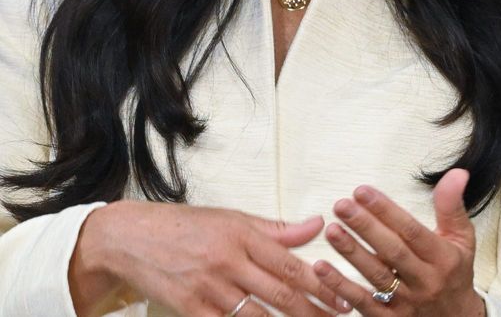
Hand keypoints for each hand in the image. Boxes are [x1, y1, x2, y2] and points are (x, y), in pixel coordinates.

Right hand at [72, 200, 351, 316]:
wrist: (130, 238)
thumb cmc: (186, 226)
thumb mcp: (234, 218)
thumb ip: (277, 228)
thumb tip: (317, 224)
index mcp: (244, 236)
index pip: (292, 264)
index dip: (321, 284)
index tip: (344, 298)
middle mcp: (229, 262)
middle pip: (280, 293)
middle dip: (313, 311)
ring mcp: (208, 288)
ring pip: (256, 315)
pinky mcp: (189, 308)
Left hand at [314, 168, 485, 315]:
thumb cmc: (455, 272)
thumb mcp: (462, 238)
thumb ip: (452, 205)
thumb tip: (457, 172)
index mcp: (443, 258)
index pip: (411, 231)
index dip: (386, 210)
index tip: (362, 191)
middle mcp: (425, 281)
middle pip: (392, 251)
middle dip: (365, 226)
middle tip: (342, 205)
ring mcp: (406, 303)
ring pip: (375, 276)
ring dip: (351, 253)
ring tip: (332, 229)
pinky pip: (362, 303)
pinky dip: (340, 286)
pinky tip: (321, 268)